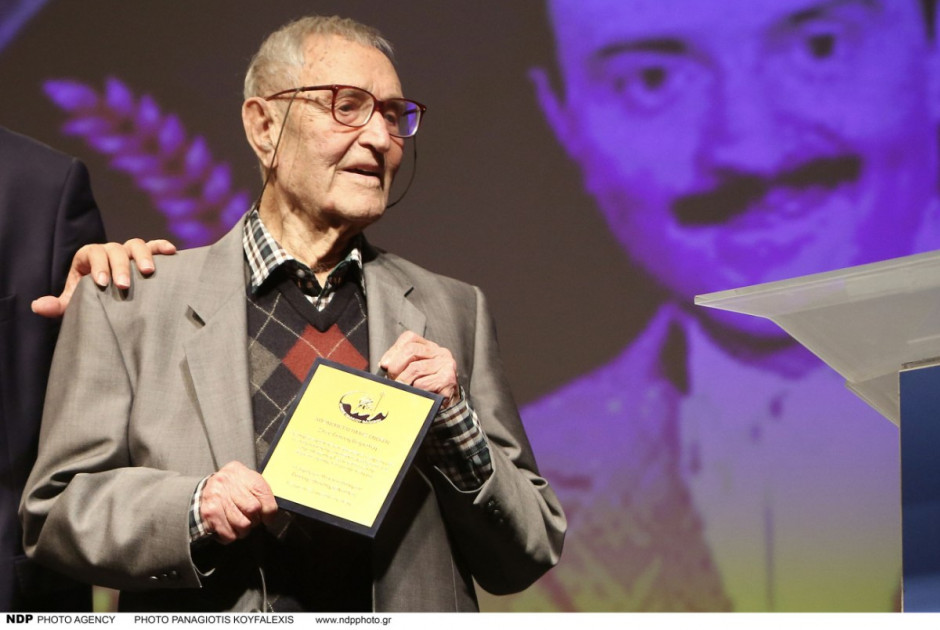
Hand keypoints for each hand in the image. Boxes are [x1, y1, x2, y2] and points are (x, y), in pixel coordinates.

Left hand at [31, 238, 176, 317]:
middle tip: (123, 286)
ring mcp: (129, 253)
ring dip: (143, 256)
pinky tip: (172, 252)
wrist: (108, 298)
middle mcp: (110, 251)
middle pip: (115, 249)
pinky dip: (162, 247)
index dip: (98, 266)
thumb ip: (57, 305)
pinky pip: (155, 246)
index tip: (103, 283)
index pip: (93, 253)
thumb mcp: (72, 302)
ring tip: (149, 272)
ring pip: (136, 244)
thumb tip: (38, 306)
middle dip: (120, 267)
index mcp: (89, 257)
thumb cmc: (90, 299)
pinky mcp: (147, 256)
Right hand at [199, 461, 277, 543]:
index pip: (264, 495)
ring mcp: (217, 497)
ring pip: (242, 524)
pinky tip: (230, 528)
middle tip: (251, 519)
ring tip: (240, 524)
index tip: (267, 517)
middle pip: (253, 509)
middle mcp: (227, 482)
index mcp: (241, 472)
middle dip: (255, 520)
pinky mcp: (209, 513)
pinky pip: (229, 534)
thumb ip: (262, 493)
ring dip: (244, 530)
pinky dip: (232, 535)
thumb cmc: (233, 487)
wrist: (207, 488)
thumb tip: (270, 515)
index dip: (269, 511)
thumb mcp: (248, 481)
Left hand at [379, 331, 459, 406]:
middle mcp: (440, 352)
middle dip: (396, 366)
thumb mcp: (413, 371)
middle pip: (411, 350)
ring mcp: (446, 365)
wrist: (447, 402)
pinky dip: (414, 391)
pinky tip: (417, 395)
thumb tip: (384, 364)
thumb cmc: (427, 386)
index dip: (394, 351)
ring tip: (402, 389)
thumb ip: (399, 364)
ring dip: (403, 381)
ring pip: (415, 368)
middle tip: (392, 378)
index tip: (384, 365)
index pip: (410, 338)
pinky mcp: (447, 379)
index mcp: (430, 347)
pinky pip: (422, 384)